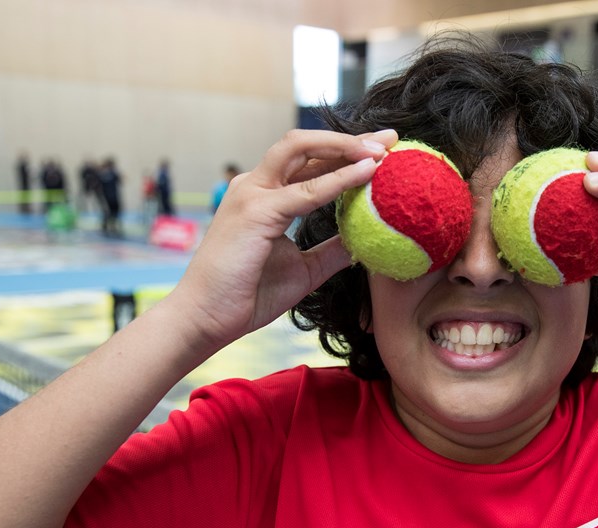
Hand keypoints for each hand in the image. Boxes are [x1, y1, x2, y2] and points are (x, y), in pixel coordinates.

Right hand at [170, 128, 397, 350]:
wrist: (206, 318)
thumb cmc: (248, 295)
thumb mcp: (304, 270)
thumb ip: (331, 251)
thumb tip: (363, 241)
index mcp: (265, 196)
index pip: (309, 163)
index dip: (346, 153)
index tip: (383, 152)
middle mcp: (256, 185)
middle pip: (306, 145)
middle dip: (350, 139)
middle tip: (390, 140)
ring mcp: (253, 194)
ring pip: (302, 151)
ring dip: (345, 147)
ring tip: (382, 150)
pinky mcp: (255, 211)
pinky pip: (306, 190)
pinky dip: (338, 179)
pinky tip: (366, 173)